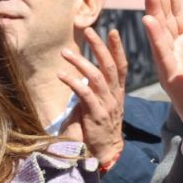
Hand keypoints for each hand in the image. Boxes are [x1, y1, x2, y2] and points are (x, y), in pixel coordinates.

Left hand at [58, 26, 128, 168]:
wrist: (103, 152)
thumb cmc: (96, 127)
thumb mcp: (99, 104)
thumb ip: (94, 90)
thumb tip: (82, 74)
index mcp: (117, 92)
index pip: (121, 66)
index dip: (117, 48)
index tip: (112, 31)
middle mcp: (114, 96)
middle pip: (109, 66)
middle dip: (99, 46)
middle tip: (88, 31)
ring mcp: (106, 105)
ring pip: (96, 77)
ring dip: (80, 62)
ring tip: (65, 52)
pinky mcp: (95, 115)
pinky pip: (85, 94)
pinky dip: (73, 82)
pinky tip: (61, 74)